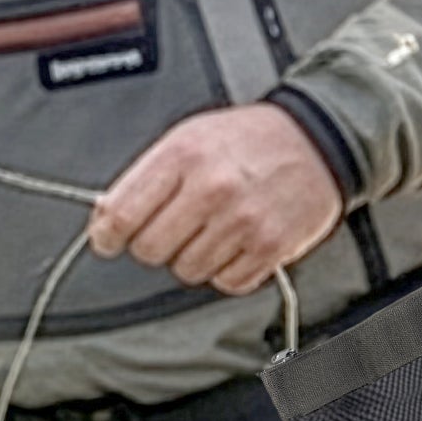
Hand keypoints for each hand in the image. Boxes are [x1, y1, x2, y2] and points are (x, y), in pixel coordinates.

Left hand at [89, 101, 344, 297]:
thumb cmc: (247, 139)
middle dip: (154, 245)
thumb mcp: (188, 138)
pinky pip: (227, 282)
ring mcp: (243, 220)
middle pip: (151, 250)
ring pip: (187, 270)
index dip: (106, 236)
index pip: (121, 215)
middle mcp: (212, 188)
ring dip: (193, 258)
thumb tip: (104, 219)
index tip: (107, 241)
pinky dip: (227, 270)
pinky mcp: (272, 246)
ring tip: (212, 230)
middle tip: (172, 229)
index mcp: (183, 156)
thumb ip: (144, 177)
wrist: (318, 138)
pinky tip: (236, 243)